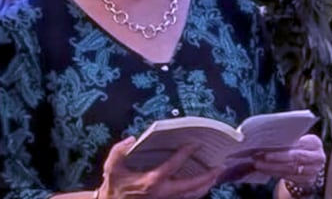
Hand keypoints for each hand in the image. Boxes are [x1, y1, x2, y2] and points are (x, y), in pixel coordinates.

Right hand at [97, 136, 222, 198]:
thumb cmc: (114, 186)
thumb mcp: (112, 166)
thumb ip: (120, 150)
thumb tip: (132, 139)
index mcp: (151, 181)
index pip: (173, 165)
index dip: (185, 152)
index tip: (195, 143)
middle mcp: (163, 193)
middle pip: (192, 186)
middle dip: (207, 177)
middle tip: (219, 166)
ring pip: (192, 195)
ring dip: (205, 185)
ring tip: (216, 174)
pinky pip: (186, 198)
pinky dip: (196, 191)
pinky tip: (202, 183)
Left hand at [252, 134, 325, 185]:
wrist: (311, 162)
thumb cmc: (301, 147)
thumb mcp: (299, 139)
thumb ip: (287, 139)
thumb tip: (265, 139)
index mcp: (314, 143)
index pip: (298, 144)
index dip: (282, 146)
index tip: (266, 147)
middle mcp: (317, 157)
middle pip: (294, 158)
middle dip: (275, 158)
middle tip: (258, 157)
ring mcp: (313, 170)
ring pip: (290, 169)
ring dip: (271, 167)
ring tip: (258, 164)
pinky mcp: (308, 180)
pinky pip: (289, 177)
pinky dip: (275, 173)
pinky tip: (265, 170)